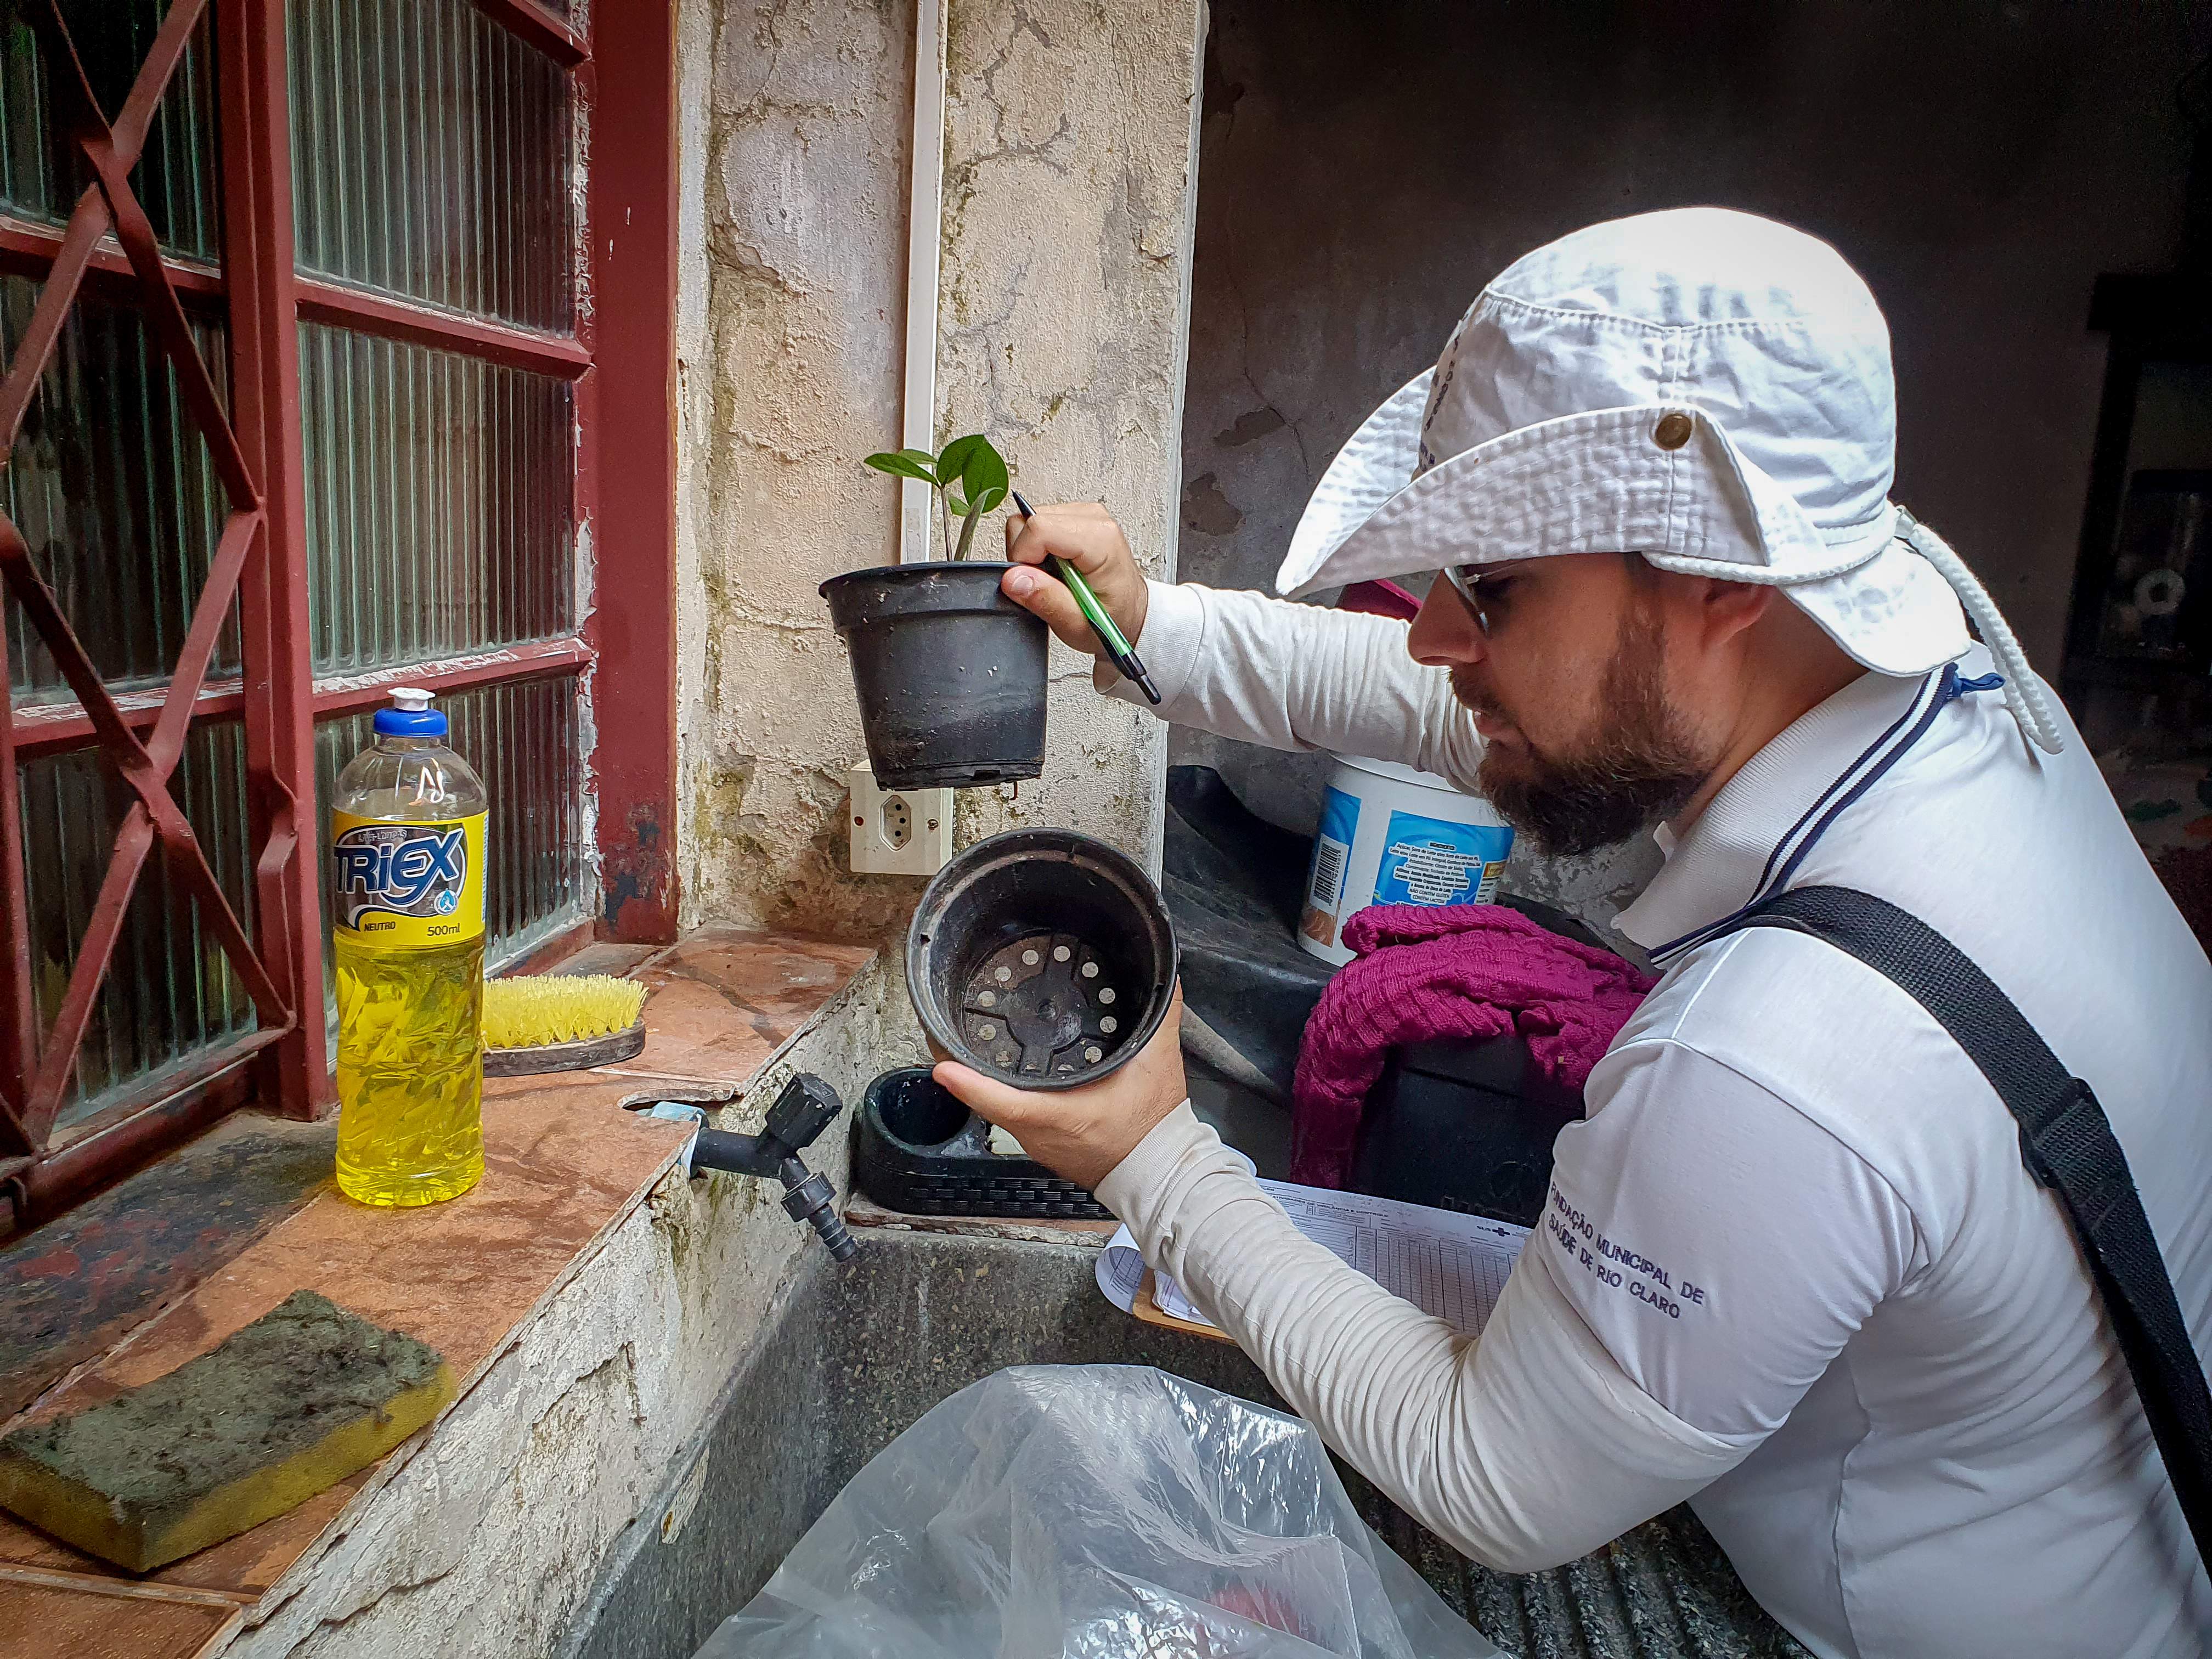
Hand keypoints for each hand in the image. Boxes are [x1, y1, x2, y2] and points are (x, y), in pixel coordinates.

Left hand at [933, 984, 1187, 1193]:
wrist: (1162, 1173)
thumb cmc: (1153, 1127)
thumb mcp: (1158, 1064)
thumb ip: (1160, 1016)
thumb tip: (1164, 980)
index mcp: (1060, 1114)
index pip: (1003, 1100)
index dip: (969, 1082)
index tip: (943, 1065)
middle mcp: (1041, 1134)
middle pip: (987, 1103)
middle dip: (962, 1071)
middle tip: (942, 1038)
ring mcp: (1040, 1143)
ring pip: (997, 1111)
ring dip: (978, 1083)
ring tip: (963, 1051)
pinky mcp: (1047, 1146)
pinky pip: (1012, 1117)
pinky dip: (999, 1095)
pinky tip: (1001, 1077)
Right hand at [1001, 501, 1150, 658]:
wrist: (1129, 611)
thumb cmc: (1113, 616)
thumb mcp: (1078, 624)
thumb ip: (1046, 600)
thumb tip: (1013, 578)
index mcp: (1101, 540)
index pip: (1039, 529)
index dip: (1023, 558)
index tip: (1033, 583)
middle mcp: (1094, 520)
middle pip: (1029, 522)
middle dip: (1024, 556)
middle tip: (1046, 583)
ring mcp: (1083, 515)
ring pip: (1028, 521)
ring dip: (1031, 553)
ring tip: (1054, 577)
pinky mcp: (1074, 517)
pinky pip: (1036, 525)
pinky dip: (1037, 548)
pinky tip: (1055, 567)